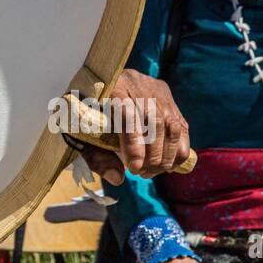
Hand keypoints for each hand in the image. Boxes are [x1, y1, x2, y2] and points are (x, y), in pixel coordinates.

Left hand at [79, 69, 190, 184]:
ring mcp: (154, 89)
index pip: (126, 112)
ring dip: (166, 154)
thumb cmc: (87, 114)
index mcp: (108, 87)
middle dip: (151, 153)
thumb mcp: (82, 134)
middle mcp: (134, 83)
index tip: (135, 167)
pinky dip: (178, 149)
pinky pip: (181, 126)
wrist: (96, 85)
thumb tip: (117, 178)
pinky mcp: (167, 97)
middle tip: (141, 173)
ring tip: (153, 171)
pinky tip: (168, 165)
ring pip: (170, 123)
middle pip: (152, 119)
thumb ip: (96, 157)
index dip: (133, 141)